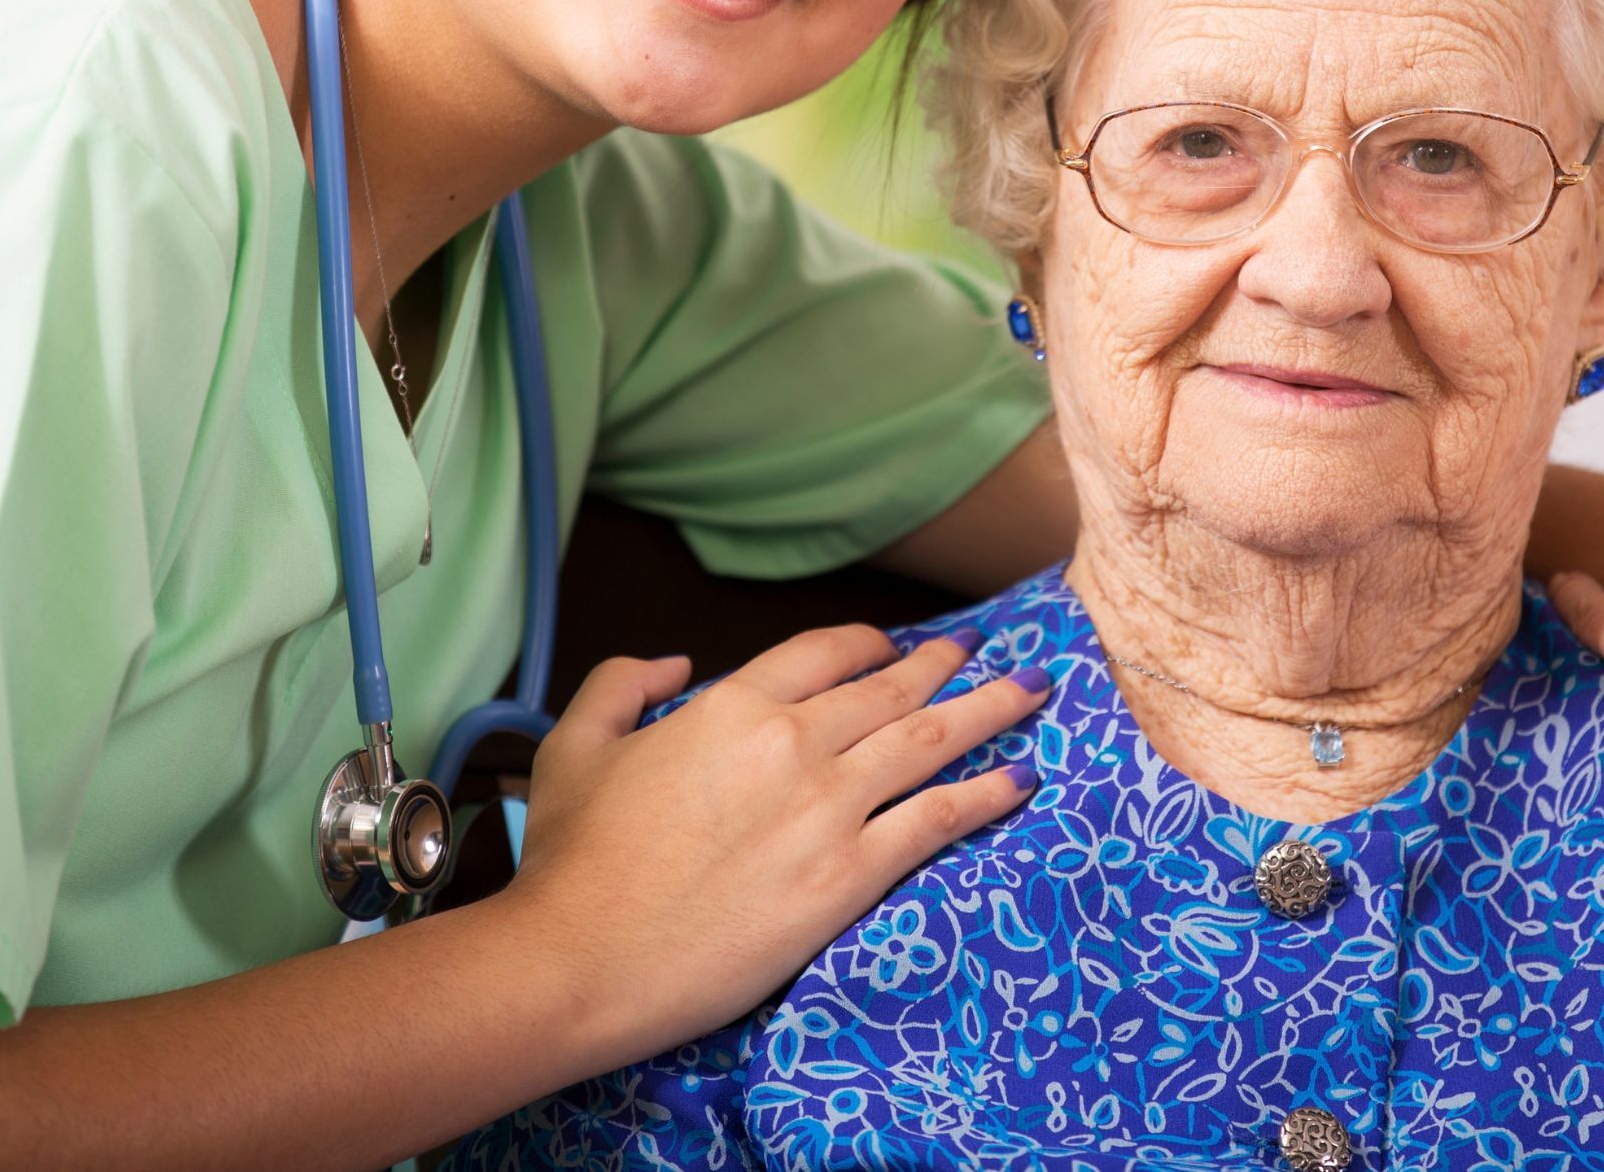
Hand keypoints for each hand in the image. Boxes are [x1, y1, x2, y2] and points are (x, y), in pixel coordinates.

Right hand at [509, 622, 1044, 1067]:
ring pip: (930, 740)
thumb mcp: (574, 744)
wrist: (579, 959)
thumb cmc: (572, 860)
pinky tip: (1021, 780)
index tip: (897, 647)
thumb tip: (677, 664)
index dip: (871, 644)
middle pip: (893, 688)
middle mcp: (792, 743)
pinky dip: (985, 795)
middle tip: (983, 651)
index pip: (827, 652)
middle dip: (946, 664)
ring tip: (1032, 691)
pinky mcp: (847, 878)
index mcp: (734, 704)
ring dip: (989, 710)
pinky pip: (935, 821)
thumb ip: (622, 684)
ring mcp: (827, 809)